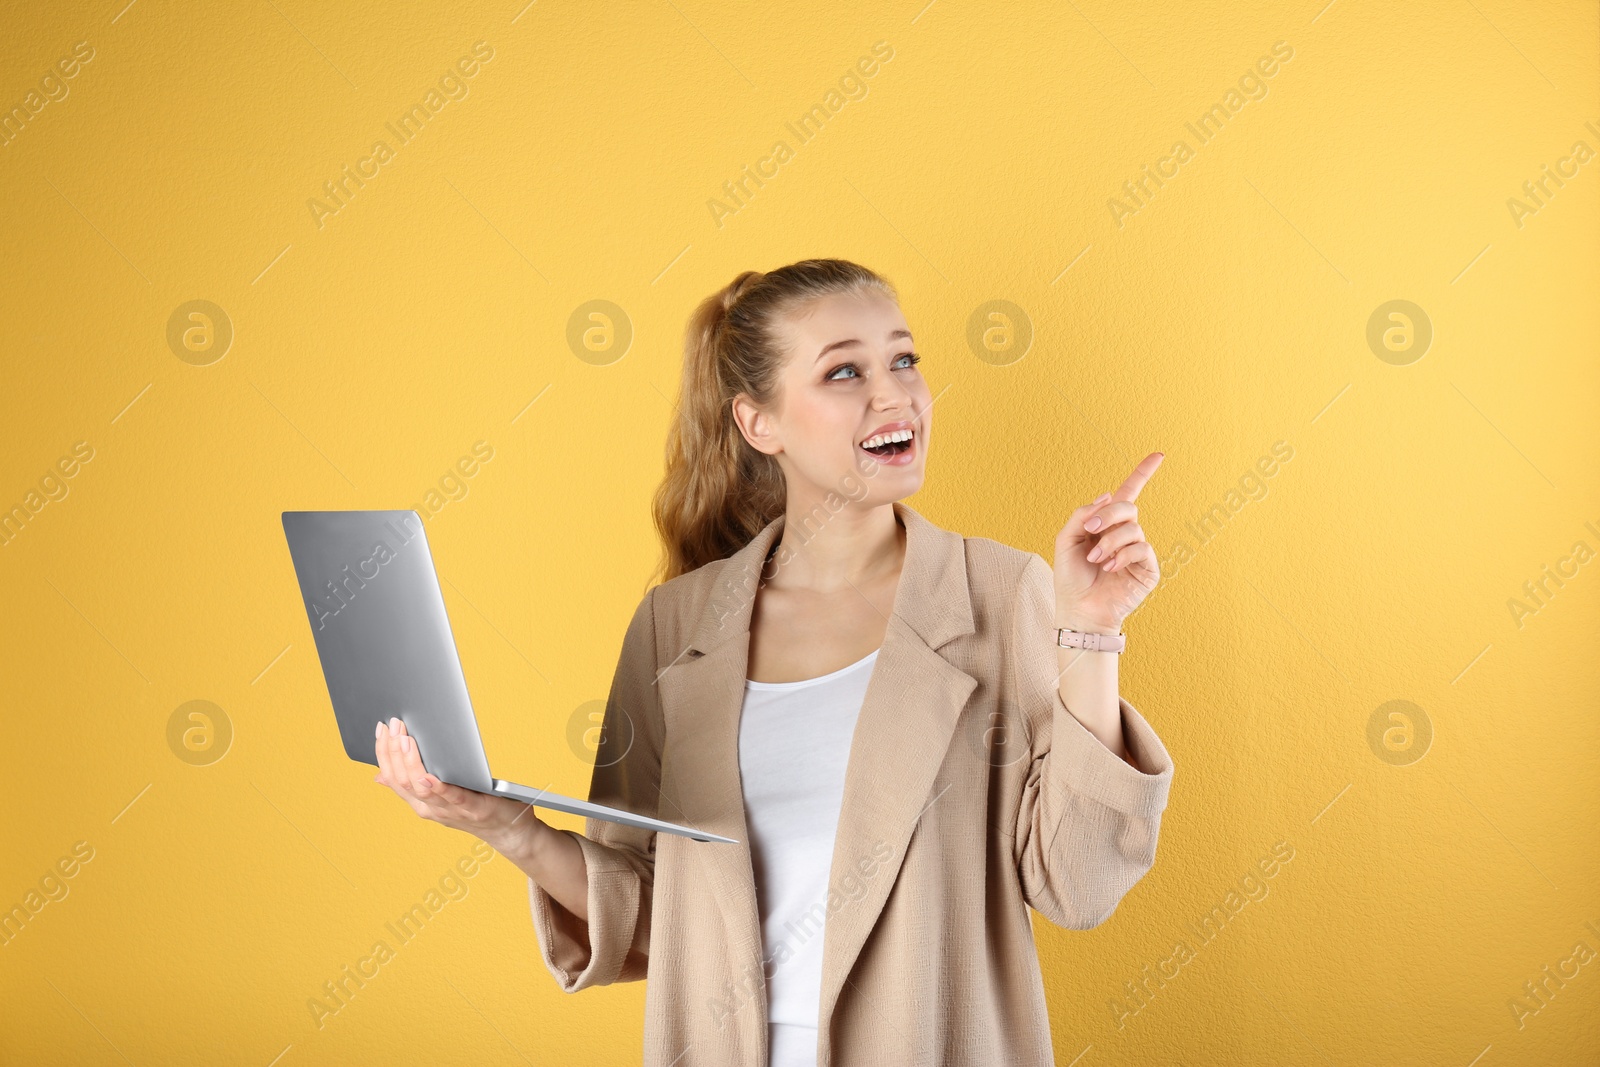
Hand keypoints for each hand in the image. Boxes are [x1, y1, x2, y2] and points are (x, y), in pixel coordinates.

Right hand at [373, 717, 547, 853]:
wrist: (509, 830)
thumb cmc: (476, 805)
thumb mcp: (441, 795)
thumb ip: (415, 784)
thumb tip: (380, 775)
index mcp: (422, 802)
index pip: (393, 778)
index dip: (383, 753)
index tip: (381, 728)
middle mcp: (432, 809)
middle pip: (403, 781)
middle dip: (394, 751)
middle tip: (394, 725)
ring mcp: (451, 810)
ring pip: (421, 789)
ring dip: (411, 762)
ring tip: (406, 740)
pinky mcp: (474, 809)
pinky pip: (452, 798)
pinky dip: (438, 788)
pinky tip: (429, 776)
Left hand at [1052, 452, 1163, 633]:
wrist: (1079, 610)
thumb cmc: (1071, 578)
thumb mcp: (1066, 540)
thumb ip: (1082, 515)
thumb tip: (1108, 496)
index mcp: (1107, 525)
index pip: (1128, 494)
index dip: (1142, 474)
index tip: (1159, 455)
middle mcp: (1125, 535)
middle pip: (1127, 506)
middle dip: (1108, 515)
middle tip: (1090, 531)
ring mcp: (1138, 551)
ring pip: (1132, 528)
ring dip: (1110, 542)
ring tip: (1096, 560)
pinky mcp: (1147, 569)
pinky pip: (1141, 548)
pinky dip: (1122, 555)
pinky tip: (1109, 567)